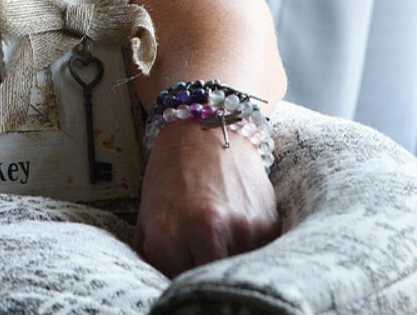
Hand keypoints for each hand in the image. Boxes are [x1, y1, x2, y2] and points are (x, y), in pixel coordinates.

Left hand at [134, 118, 278, 276]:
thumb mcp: (148, 217)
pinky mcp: (268, 224)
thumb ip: (157, 259)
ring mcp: (242, 230)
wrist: (205, 130)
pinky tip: (238, 230)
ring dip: (230, 264)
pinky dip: (250, 252)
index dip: (181, 280)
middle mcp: (207, 233)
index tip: (185, 273)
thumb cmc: (172, 173)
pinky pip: (261, 257)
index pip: (177, 285)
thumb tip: (170, 287)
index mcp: (168, 235)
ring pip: (238, 272)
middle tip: (202, 256)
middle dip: (206, 273)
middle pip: (210, 282)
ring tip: (220, 241)